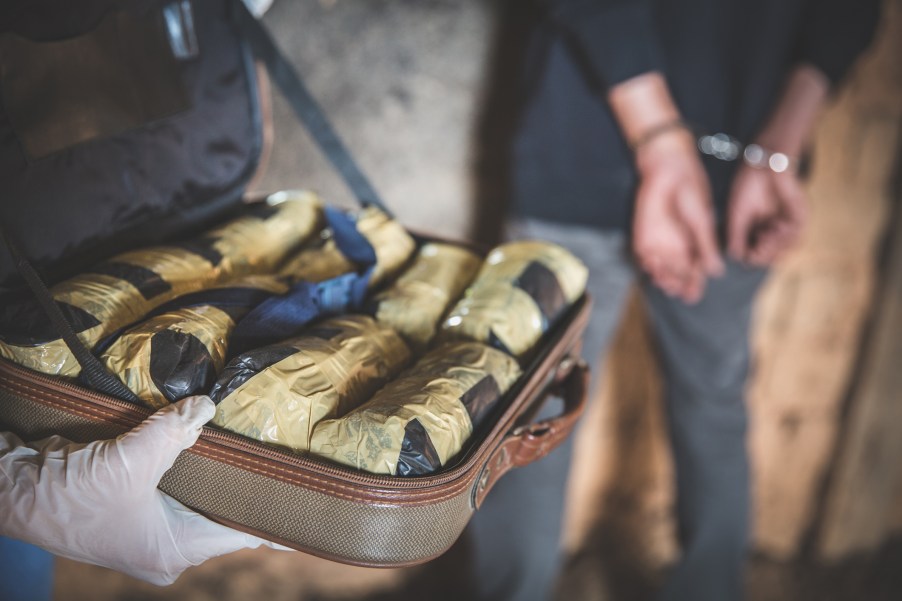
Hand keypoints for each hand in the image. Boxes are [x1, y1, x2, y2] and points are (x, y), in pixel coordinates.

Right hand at [0, 396, 280, 584]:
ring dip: (215, 468)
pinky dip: (187, 461)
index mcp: (174, 550)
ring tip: (255, 440)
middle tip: (285, 454)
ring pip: (198, 494)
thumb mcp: (130, 459)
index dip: (274, 515)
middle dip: (248, 483)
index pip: (242, 533)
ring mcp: (148, 525)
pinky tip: (208, 436)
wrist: (12, 491)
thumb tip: (208, 406)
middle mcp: (166, 544)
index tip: (309, 501)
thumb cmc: (70, 495)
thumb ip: (174, 431)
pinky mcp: (132, 503)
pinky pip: (173, 482)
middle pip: (222, 512)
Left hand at [632, 129, 724, 302]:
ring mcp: (661, 242)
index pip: (696, 271)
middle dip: (677, 285)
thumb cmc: (691, 191)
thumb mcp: (702, 221)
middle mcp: (679, 246)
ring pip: (661, 269)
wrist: (668, 171)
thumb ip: (706, 246)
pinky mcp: (644, 236)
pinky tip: (652, 268)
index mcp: (696, 244)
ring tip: (666, 283)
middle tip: (678, 291)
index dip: (695, 285)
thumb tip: (717, 272)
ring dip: (663, 279)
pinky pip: (644, 257)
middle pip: (678, 274)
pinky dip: (647, 265)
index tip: (693, 296)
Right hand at [727, 164, 806, 265]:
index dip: (755, 258)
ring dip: (776, 248)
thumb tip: (736, 258)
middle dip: (765, 256)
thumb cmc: (748, 186)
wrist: (762, 164)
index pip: (759, 252)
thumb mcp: (737, 216)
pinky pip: (797, 234)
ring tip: (765, 238)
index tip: (749, 255)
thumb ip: (737, 238)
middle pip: (775, 254)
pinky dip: (787, 236)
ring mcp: (788, 222)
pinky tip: (776, 227)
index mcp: (758, 229)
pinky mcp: (800, 214)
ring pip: (788, 247)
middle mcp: (774, 228)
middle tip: (757, 250)